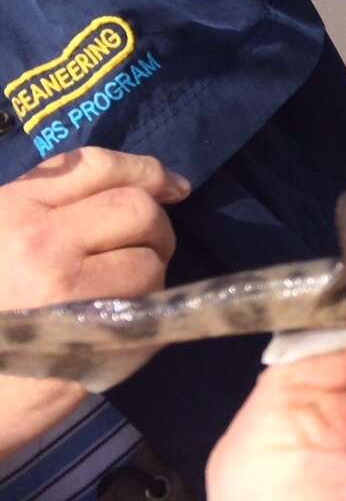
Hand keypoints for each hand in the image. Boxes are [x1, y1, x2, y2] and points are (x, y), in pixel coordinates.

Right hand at [0, 147, 190, 456]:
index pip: (97, 166)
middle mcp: (37, 242)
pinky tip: (112, 326)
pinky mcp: (91, 334)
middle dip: (153, 230)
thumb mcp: (6, 239)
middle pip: (138, 209)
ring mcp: (65, 289)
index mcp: (12, 210)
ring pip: (151, 260)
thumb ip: (61, 205)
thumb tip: (160, 185)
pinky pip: (150, 306)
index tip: (174, 187)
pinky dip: (144, 315)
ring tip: (112, 296)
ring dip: (147, 277)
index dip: (147, 172)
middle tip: (139, 252)